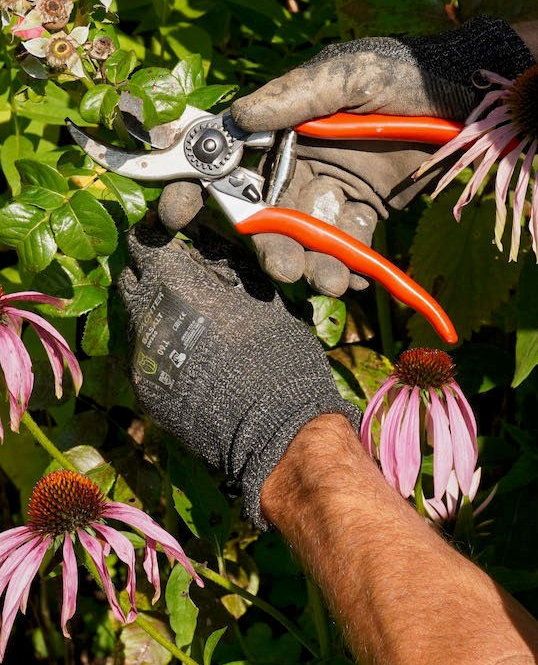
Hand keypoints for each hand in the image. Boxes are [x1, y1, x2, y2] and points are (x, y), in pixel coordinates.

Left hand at [118, 227, 360, 527]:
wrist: (274, 431)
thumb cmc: (278, 356)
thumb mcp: (261, 298)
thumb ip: (226, 271)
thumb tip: (208, 252)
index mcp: (176, 285)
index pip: (145, 242)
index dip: (158, 233)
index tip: (171, 233)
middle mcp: (147, 317)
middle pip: (132, 278)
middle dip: (151, 271)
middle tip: (180, 273)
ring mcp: (142, 356)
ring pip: (136, 316)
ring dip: (156, 308)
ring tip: (189, 314)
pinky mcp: (146, 388)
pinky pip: (144, 351)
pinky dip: (161, 342)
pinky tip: (189, 351)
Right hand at [158, 16, 533, 294]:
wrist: (472, 94)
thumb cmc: (405, 71)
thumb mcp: (349, 74)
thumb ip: (296, 97)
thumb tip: (237, 115)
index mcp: (280, 125)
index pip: (224, 159)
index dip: (195, 187)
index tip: (177, 214)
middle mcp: (295, 161)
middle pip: (260, 213)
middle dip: (264, 244)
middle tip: (281, 267)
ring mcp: (330, 188)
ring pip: (301, 238)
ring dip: (306, 264)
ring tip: (326, 281)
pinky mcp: (366, 211)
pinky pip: (346, 247)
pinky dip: (345, 268)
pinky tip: (352, 281)